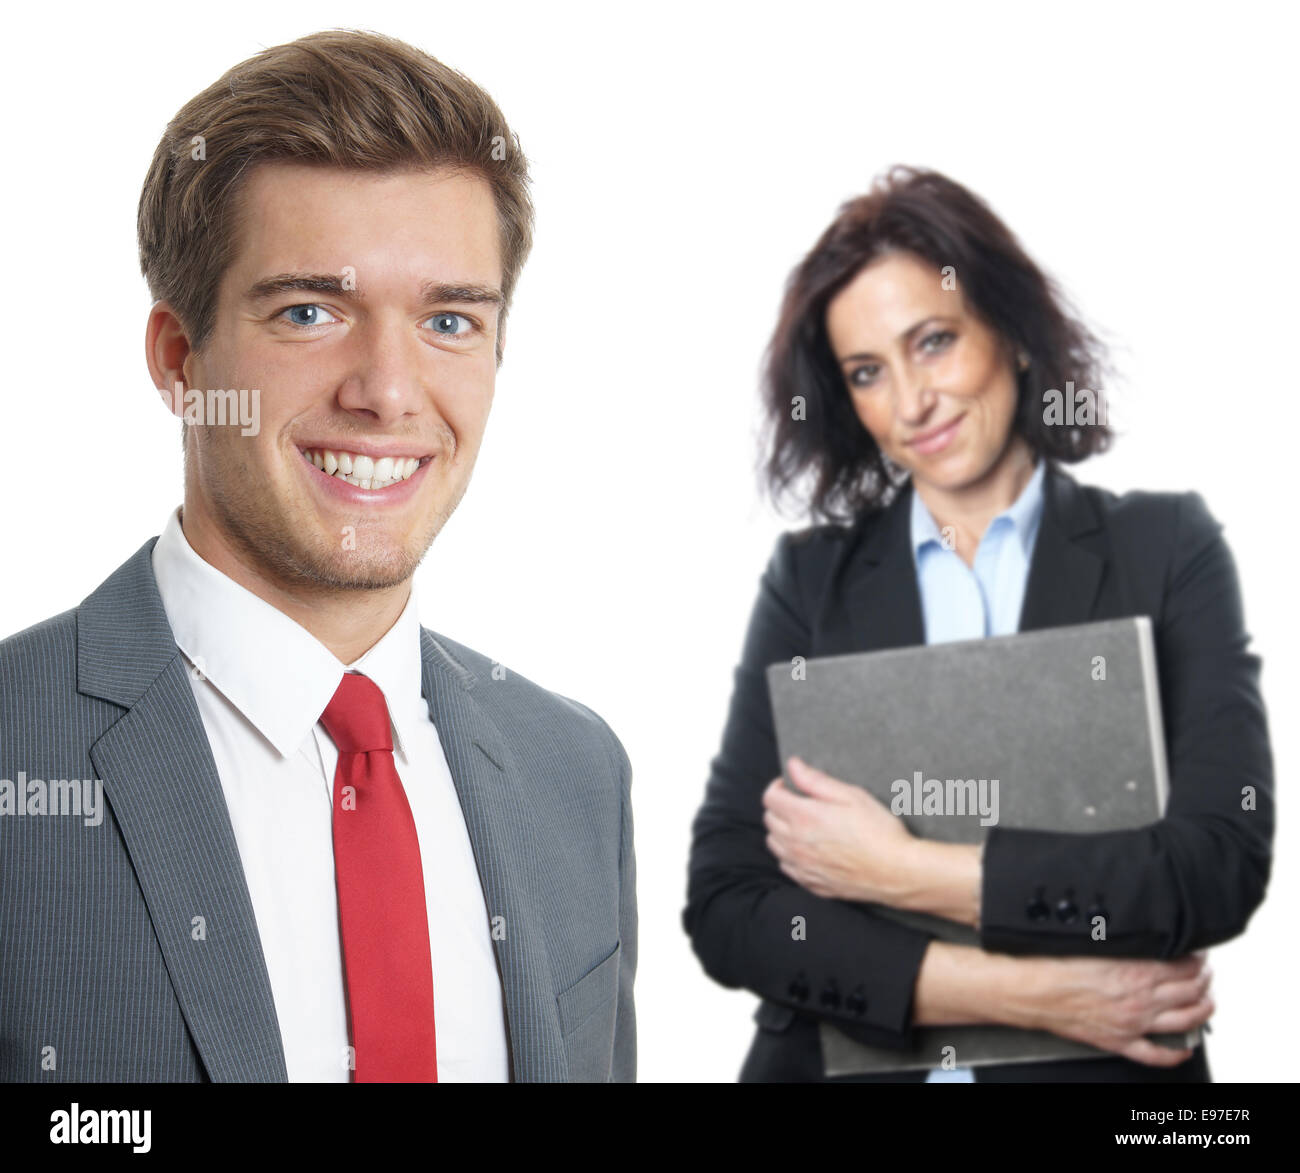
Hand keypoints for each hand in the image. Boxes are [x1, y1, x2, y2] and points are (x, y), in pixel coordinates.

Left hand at [762, 755, 915, 902]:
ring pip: (774, 845)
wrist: (897, 872)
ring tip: (803, 825)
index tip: (791, 785)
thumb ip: (816, 780)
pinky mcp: (811, 883)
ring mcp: (802, 866)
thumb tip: (792, 765)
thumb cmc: (879, 831)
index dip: (778, 786)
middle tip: (800, 803)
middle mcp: (796, 843)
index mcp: (804, 817)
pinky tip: (808, 850)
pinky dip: (790, 855)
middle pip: (769, 820)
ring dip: (781, 831)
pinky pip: (786, 867)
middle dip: (779, 807)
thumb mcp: (851, 795)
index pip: (770, 798)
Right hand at [1014, 951, 1213, 1066]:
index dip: (1198, 959)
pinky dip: (1177, 1053)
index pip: (1185, 966)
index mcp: (1136, 972)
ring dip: (1202, 1010)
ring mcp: (1134, 1023)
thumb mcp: (1096, 943)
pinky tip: (1185, 1047)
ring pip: (1186, 1020)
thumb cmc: (1056, 964)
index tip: (1199, 954)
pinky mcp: (1121, 1041)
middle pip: (1191, 991)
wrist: (1033, 991)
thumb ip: (1126, 944)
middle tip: (1205, 973)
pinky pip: (1157, 1054)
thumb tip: (1146, 938)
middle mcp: (1142, 1000)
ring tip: (1206, 1002)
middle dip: (1204, 980)